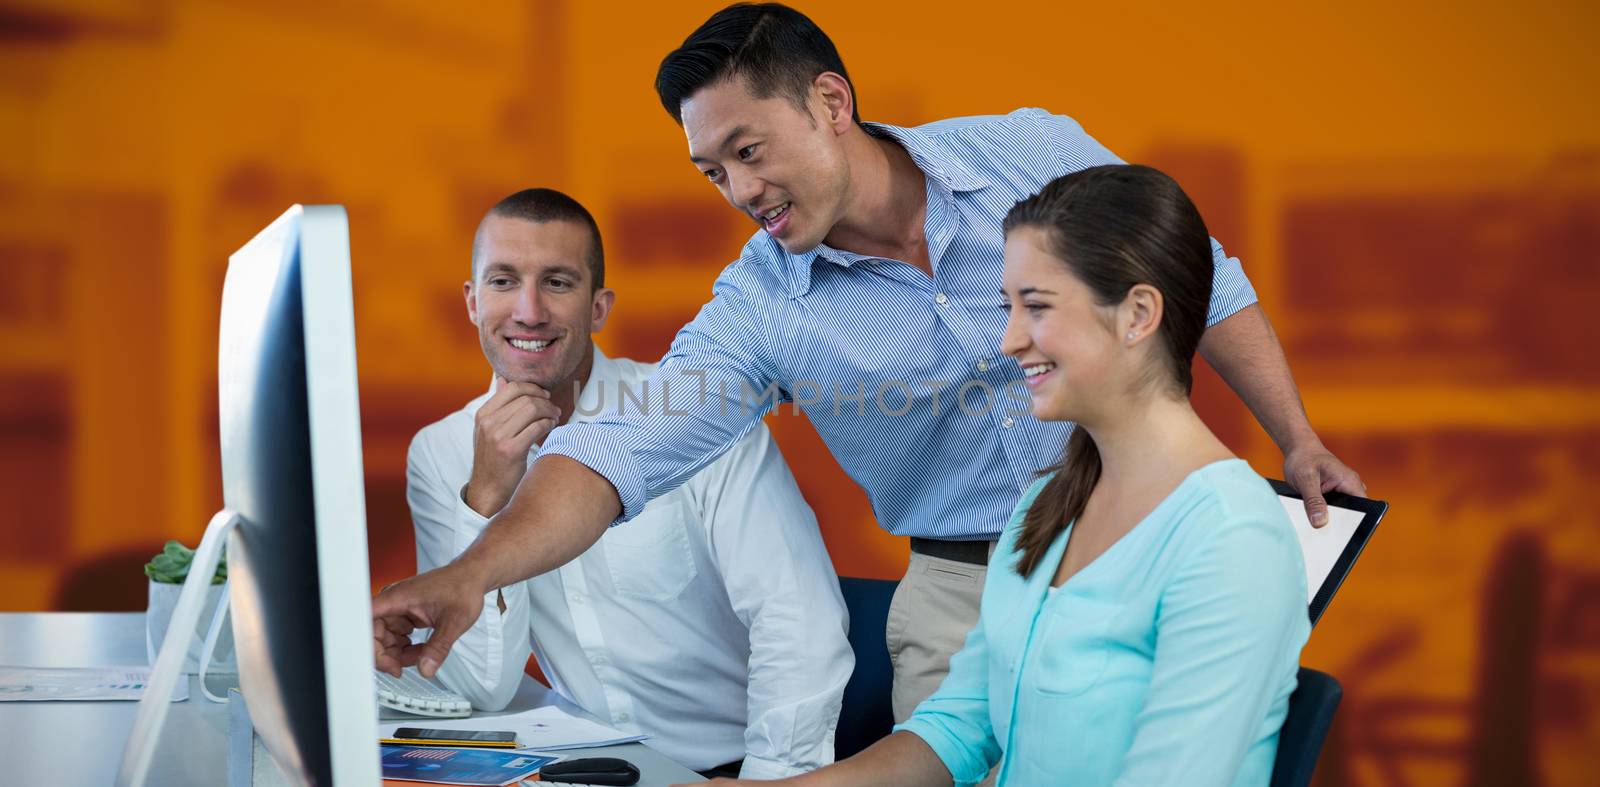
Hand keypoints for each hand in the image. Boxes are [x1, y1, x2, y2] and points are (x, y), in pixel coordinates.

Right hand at [372, 564, 487, 677]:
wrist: (472, 578)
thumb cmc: (463, 587)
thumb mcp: (454, 622)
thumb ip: (438, 647)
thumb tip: (425, 669)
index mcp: (397, 598)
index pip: (366, 622)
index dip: (367, 643)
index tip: (380, 660)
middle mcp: (392, 602)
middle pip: (372, 634)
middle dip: (387, 655)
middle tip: (403, 668)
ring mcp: (397, 609)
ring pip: (385, 639)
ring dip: (400, 654)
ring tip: (423, 654)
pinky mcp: (404, 616)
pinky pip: (396, 638)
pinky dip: (407, 648)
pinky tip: (423, 648)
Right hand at [464, 376, 560, 516]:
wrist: (488, 488)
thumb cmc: (493, 457)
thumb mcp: (488, 429)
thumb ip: (498, 405)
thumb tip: (503, 380)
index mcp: (483, 414)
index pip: (512, 388)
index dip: (533, 388)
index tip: (544, 395)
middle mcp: (488, 423)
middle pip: (526, 398)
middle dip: (545, 401)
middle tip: (554, 408)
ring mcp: (498, 436)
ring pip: (533, 410)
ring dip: (549, 412)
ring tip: (555, 417)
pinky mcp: (511, 450)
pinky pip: (537, 427)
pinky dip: (549, 424)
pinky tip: (552, 427)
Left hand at [1283, 441, 1365, 527]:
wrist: (1298, 449)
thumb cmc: (1303, 459)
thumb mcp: (1305, 480)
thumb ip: (1313, 501)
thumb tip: (1320, 522)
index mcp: (1350, 482)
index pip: (1364, 508)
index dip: (1356, 524)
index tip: (1342, 536)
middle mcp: (1350, 487)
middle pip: (1352, 513)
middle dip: (1339, 525)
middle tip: (1322, 534)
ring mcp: (1343, 491)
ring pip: (1342, 513)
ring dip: (1330, 520)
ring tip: (1315, 528)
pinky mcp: (1334, 495)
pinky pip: (1333, 510)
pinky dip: (1324, 515)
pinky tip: (1312, 521)